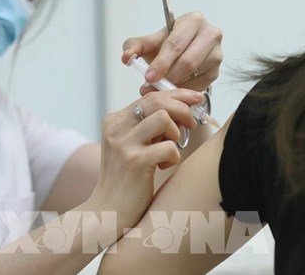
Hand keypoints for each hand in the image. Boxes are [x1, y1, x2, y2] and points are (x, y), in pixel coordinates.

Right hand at [88, 89, 204, 231]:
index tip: (195, 98)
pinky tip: (162, 167)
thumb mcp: (130, 145)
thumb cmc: (126, 178)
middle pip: (157, 101)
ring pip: (163, 118)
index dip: (177, 94)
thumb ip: (146, 126)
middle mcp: (116, 128)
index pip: (150, 96)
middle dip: (182, 109)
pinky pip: (169, 147)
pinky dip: (173, 157)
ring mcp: (123, 144)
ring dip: (175, 133)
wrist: (108, 210)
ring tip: (169, 148)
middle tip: (190, 124)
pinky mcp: (135, 162)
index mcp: (114, 121)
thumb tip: (178, 107)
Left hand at [121, 12, 222, 93]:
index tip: (148, 77)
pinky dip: (184, 90)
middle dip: (167, 77)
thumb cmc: (166, 46)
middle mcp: (210, 34)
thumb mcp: (149, 43)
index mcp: (193, 20)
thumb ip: (133, 47)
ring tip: (159, 88)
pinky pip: (200, 85)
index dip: (161, 63)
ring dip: (175, 85)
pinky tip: (172, 89)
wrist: (181, 52)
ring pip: (195, 75)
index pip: (176, 44)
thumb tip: (126, 57)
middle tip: (151, 86)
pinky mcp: (217, 70)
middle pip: (188, 61)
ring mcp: (217, 53)